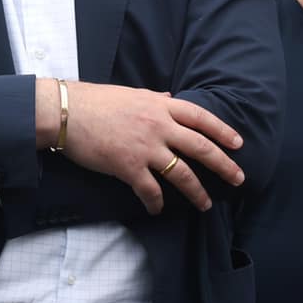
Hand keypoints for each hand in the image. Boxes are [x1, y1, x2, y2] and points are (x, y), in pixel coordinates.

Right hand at [60, 80, 243, 214]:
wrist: (64, 112)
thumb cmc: (93, 101)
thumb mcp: (130, 94)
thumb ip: (154, 98)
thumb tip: (170, 98)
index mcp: (159, 106)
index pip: (201, 118)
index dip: (222, 131)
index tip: (238, 143)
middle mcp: (158, 126)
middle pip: (201, 148)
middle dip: (224, 166)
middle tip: (239, 179)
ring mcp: (145, 147)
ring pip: (182, 174)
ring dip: (197, 192)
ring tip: (206, 204)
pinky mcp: (128, 166)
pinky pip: (150, 190)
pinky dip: (156, 203)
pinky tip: (157, 209)